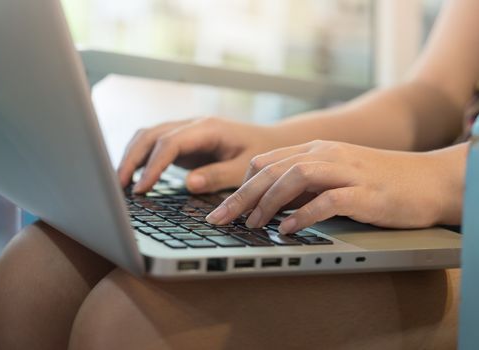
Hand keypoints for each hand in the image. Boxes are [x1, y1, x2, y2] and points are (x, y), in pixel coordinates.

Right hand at [118, 117, 286, 193]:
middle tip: (119, 187)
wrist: (270, 141)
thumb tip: (189, 183)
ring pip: (148, 136)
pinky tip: (134, 176)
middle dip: (132, 159)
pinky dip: (141, 157)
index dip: (153, 166)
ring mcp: (186, 131)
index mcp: (208, 128)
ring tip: (120, 183)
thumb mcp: (246, 168)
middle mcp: (193, 125)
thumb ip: (219, 175)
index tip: (141, 189)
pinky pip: (155, 144)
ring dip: (132, 156)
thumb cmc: (261, 154)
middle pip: (151, 135)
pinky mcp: (184, 142)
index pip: (170, 143)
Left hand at [206, 141, 465, 232]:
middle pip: (271, 169)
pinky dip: (303, 214)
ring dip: (267, 203)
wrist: (429, 179)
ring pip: (293, 177)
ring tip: (252, 225)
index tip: (225, 207)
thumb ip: (304, 185)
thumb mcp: (334, 176)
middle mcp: (325, 154)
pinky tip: (288, 229)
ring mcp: (345, 170)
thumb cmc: (378, 182)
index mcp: (315, 149)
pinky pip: (326, 200)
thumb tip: (271, 205)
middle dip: (240, 196)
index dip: (240, 185)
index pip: (265, 162)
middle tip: (220, 220)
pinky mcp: (363, 191)